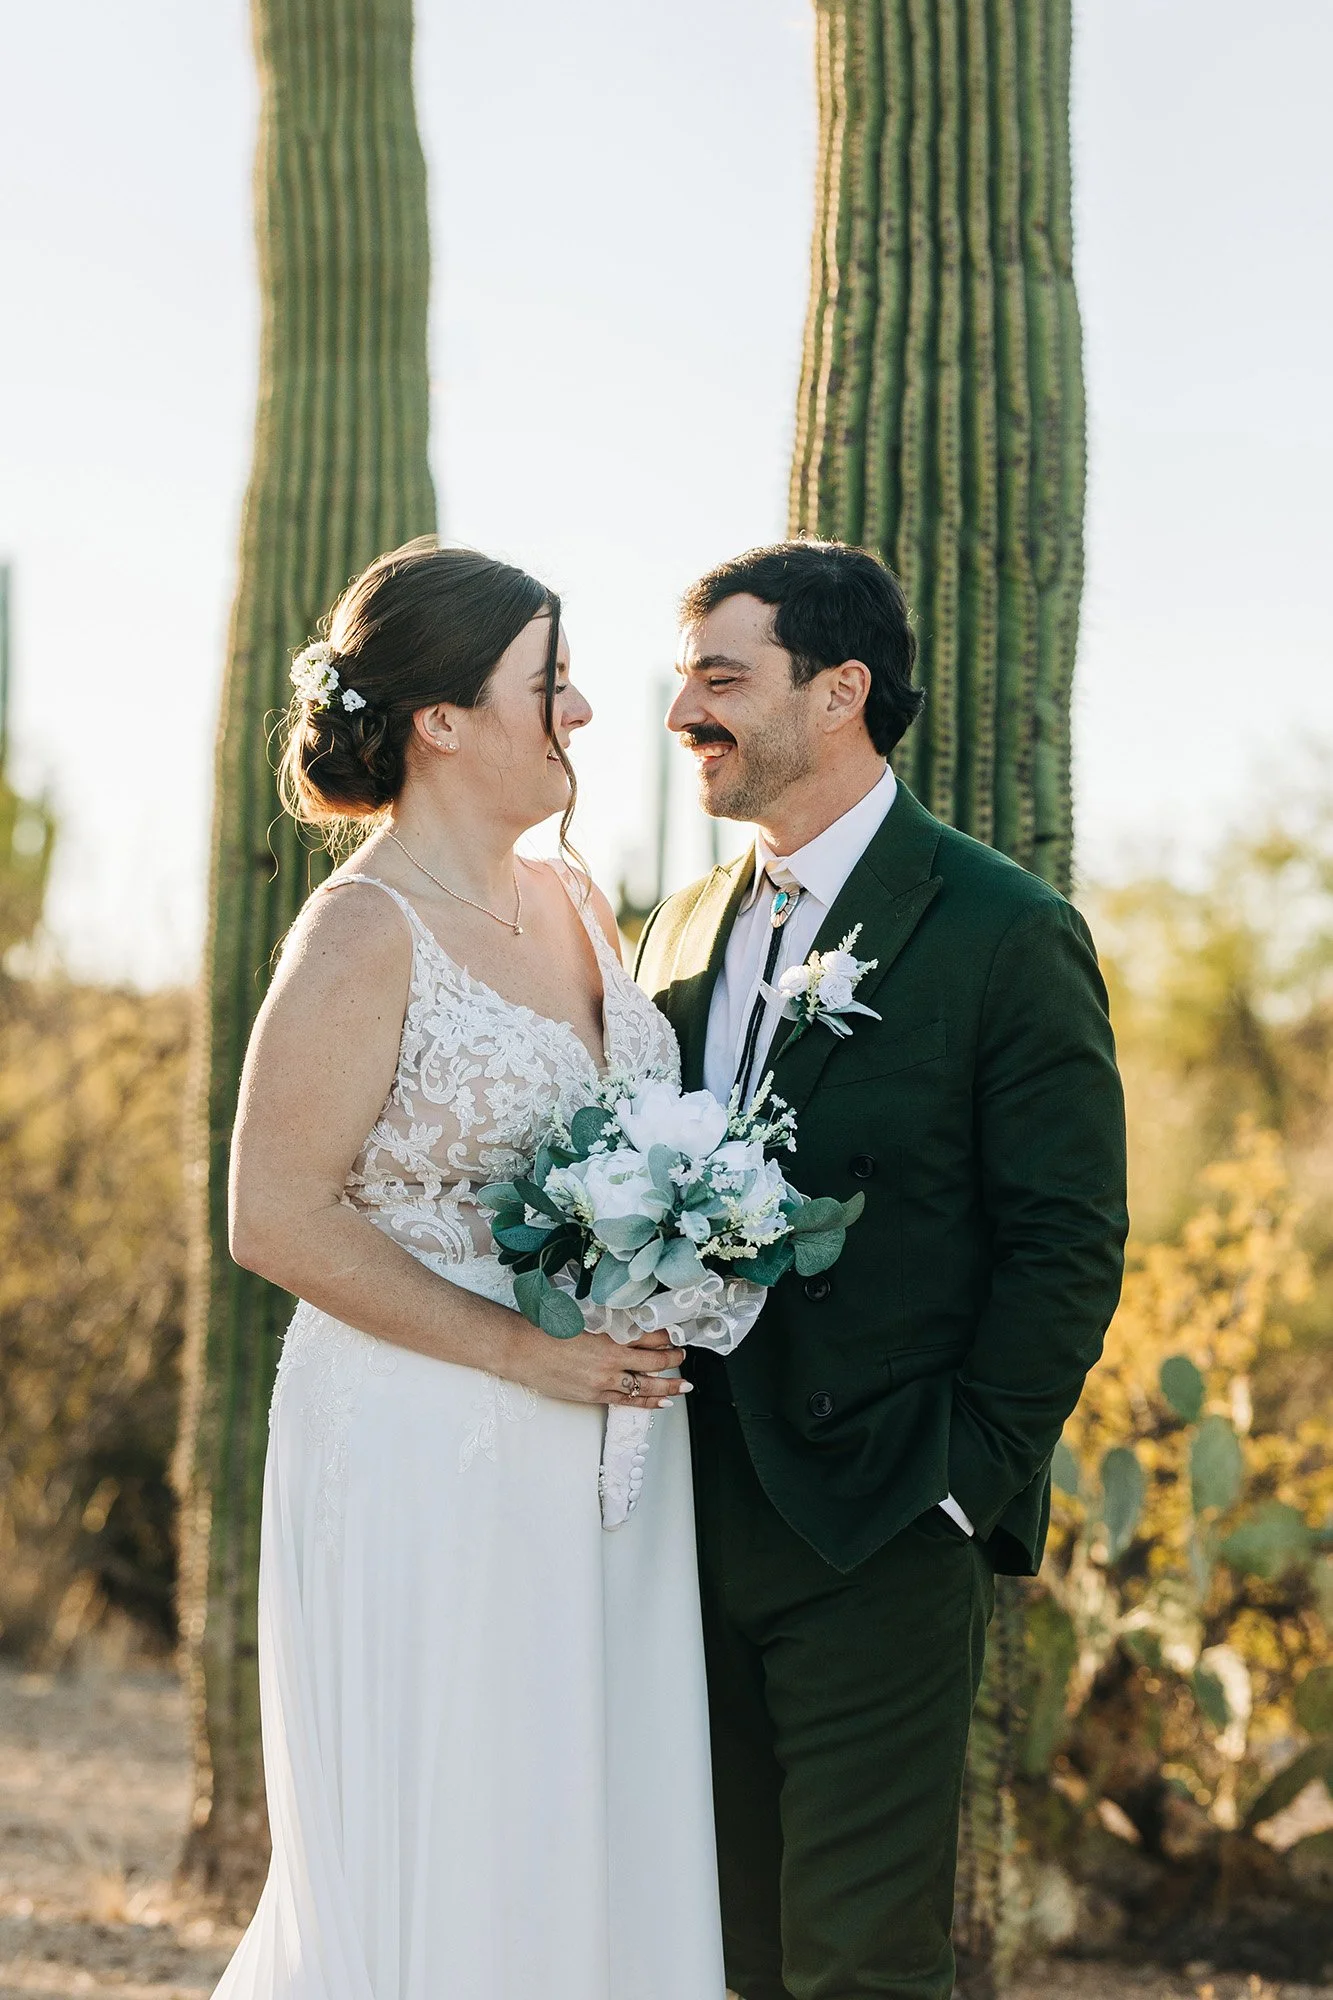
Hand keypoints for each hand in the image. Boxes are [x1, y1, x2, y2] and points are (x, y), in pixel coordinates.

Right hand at [505, 1322, 688, 1409]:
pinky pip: (628, 1401)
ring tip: (683, 1385)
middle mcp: (611, 1358)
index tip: (675, 1337)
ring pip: (645, 1385)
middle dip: (673, 1360)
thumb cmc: (548, 1328)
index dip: (667, 1338)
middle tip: (683, 1357)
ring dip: (668, 1386)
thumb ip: (609, 1322)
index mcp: (610, 1333)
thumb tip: (631, 1324)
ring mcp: (604, 1379)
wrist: (522, 1349)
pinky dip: (648, 1402)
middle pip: (653, 1361)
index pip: (650, 1336)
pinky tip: (662, 1402)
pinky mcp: (594, 1395)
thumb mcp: (584, 1316)